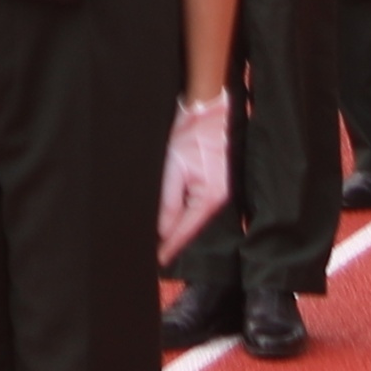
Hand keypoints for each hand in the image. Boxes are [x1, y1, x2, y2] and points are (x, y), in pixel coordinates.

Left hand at [151, 90, 231, 263]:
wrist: (209, 108)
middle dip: (171, 240)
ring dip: (176, 227)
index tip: (157, 262)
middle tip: (152, 255)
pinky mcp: (214, 183)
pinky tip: (172, 220)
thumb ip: (168, 201)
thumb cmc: (193, 133)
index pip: (186, 230)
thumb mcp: (174, 167)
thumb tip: (162, 230)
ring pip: (193, 217)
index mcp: (211, 198)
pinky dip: (183, 214)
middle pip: (190, 226)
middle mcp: (218, 198)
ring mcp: (218, 191)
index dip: (170, 247)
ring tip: (158, 242)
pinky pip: (197, 205)